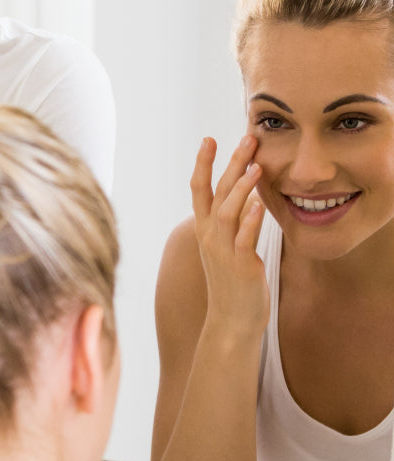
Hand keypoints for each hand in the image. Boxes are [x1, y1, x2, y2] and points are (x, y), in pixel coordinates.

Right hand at [190, 135, 269, 340]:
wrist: (232, 321)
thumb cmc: (234, 284)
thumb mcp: (229, 247)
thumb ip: (234, 223)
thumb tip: (245, 198)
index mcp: (206, 231)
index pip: (199, 191)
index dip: (203, 164)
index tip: (209, 139)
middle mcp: (210, 237)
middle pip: (216, 193)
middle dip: (229, 164)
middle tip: (245, 138)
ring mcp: (223, 251)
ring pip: (227, 212)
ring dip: (241, 188)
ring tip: (256, 165)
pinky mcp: (240, 265)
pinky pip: (244, 239)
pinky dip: (251, 220)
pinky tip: (261, 203)